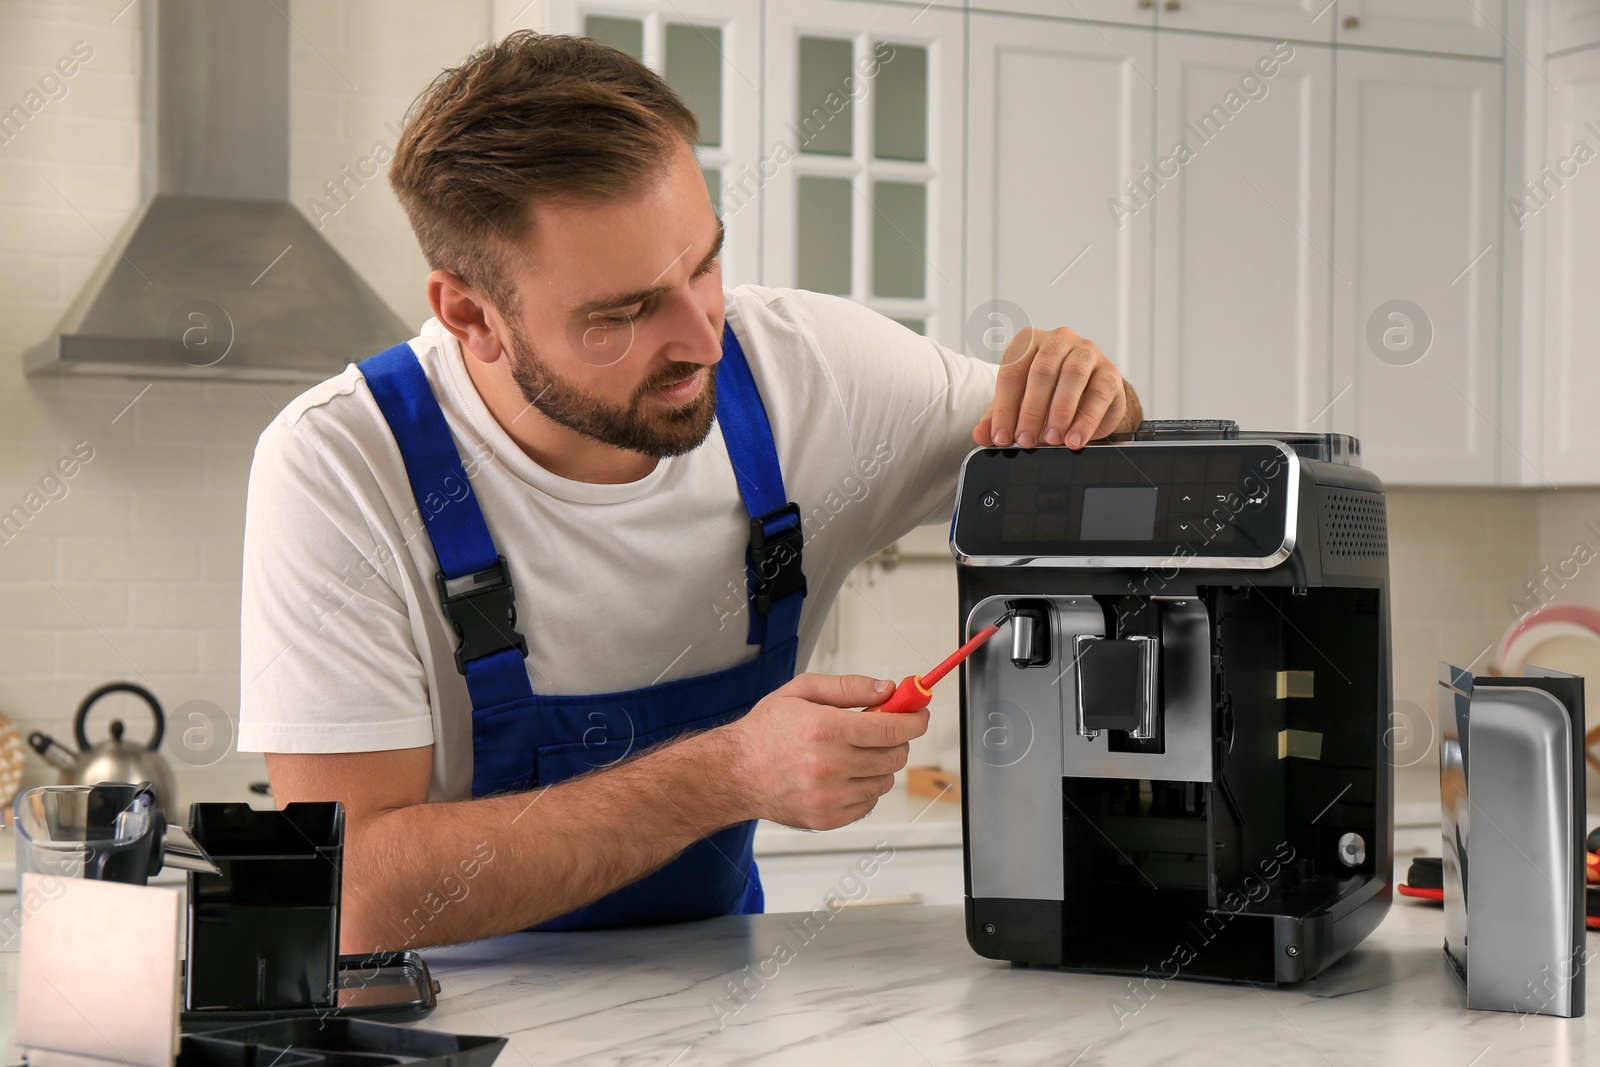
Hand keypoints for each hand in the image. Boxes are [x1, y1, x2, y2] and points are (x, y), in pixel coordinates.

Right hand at [722, 673, 927, 829]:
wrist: (734, 772)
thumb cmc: (766, 730)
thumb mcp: (801, 691)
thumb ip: (849, 687)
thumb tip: (888, 690)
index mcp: (825, 729)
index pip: (893, 728)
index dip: (915, 719)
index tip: (920, 714)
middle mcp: (828, 766)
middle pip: (896, 756)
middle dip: (898, 739)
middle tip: (883, 730)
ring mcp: (829, 797)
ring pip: (884, 781)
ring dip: (879, 764)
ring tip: (854, 753)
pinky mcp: (827, 819)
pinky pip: (868, 803)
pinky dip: (864, 787)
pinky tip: (842, 774)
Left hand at [972, 326, 1129, 449]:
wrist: (1089, 395)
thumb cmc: (1048, 393)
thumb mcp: (1018, 404)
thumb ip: (997, 417)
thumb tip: (981, 434)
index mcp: (1028, 342)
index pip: (1012, 372)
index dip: (1004, 408)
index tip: (1001, 437)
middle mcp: (1058, 340)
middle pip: (1042, 372)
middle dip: (1031, 411)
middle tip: (1025, 441)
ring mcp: (1086, 351)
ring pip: (1072, 376)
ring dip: (1060, 412)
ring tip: (1052, 440)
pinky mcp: (1109, 370)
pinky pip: (1099, 392)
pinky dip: (1086, 420)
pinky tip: (1075, 439)